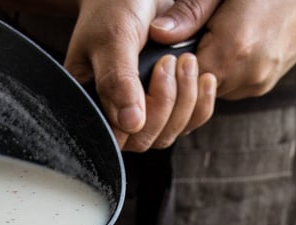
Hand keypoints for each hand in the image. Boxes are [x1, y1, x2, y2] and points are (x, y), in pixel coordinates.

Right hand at [63, 0, 217, 148]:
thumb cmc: (114, 6)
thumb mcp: (114, 38)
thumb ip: (118, 81)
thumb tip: (131, 124)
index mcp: (91, 103)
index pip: (117, 137)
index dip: (142, 116)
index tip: (160, 68)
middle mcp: (114, 115)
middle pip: (144, 140)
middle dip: (167, 103)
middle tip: (172, 59)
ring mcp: (141, 112)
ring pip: (167, 135)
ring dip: (186, 102)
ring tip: (187, 61)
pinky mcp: (164, 106)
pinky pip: (186, 123)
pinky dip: (200, 105)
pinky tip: (205, 79)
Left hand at [149, 0, 295, 98]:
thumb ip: (190, 11)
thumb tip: (157, 33)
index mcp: (231, 49)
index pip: (179, 79)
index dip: (167, 68)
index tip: (166, 50)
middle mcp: (243, 75)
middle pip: (192, 92)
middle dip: (182, 73)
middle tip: (184, 43)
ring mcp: (254, 85)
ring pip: (209, 93)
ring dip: (201, 74)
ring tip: (210, 40)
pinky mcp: (261, 87)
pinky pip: (228, 88)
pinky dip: (221, 72)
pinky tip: (226, 47)